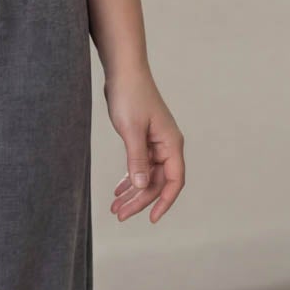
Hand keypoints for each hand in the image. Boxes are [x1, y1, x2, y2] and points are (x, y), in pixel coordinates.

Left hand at [105, 68, 184, 224]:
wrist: (123, 71)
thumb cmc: (130, 96)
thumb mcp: (131, 130)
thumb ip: (137, 159)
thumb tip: (142, 186)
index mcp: (171, 144)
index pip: (174, 181)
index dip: (165, 202)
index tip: (151, 218)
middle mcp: (167, 145)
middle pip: (157, 181)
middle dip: (140, 200)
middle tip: (119, 214)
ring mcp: (155, 143)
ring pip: (147, 175)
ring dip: (133, 192)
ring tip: (115, 207)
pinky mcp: (144, 138)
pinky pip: (140, 165)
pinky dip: (130, 178)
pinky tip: (119, 190)